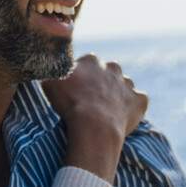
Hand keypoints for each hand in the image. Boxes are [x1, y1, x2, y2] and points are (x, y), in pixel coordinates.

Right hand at [43, 54, 146, 180]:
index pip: (87, 63)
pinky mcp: (140, 100)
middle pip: (108, 71)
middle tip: (91, 100)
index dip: (81, 77)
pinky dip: (132, 108)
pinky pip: (138, 101)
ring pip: (124, 85)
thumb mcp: (49, 83)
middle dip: (101, 82)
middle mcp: (112, 68)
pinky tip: (123, 117)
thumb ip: (50, 72)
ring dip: (117, 94)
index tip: (76, 89)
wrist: (94, 126)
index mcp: (91, 61)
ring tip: (107, 110)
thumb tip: (45, 68)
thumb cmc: (70, 104)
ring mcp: (128, 84)